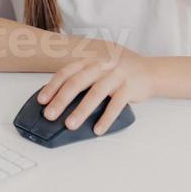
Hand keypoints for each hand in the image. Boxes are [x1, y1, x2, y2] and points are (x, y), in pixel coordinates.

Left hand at [37, 51, 152, 134]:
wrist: (149, 71)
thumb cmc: (117, 74)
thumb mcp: (98, 70)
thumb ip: (82, 79)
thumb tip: (57, 100)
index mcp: (90, 61)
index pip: (67, 72)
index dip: (53, 86)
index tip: (41, 100)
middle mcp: (102, 66)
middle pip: (78, 82)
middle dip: (61, 100)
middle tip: (50, 115)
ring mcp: (116, 76)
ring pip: (96, 93)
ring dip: (81, 111)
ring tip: (70, 125)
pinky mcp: (130, 88)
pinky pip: (116, 105)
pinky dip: (106, 118)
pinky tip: (97, 130)